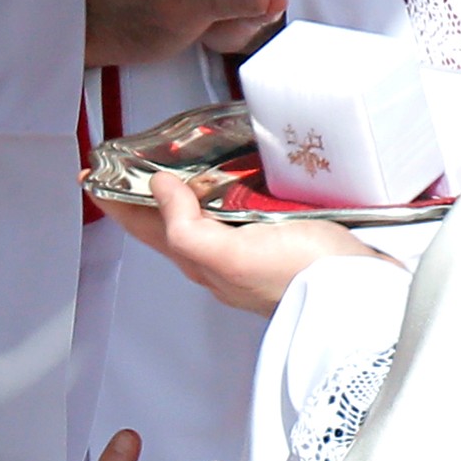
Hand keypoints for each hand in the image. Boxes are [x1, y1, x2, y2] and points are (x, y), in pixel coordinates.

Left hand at [90, 169, 396, 315]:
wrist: (369, 301)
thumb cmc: (305, 281)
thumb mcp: (232, 256)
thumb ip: (187, 228)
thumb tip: (158, 188)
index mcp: (203, 262)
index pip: (145, 226)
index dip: (116, 200)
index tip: (91, 173)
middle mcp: (224, 259)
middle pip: (172, 221)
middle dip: (148, 192)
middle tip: (129, 159)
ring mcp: (255, 251)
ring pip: (208, 215)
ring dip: (188, 190)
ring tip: (176, 160)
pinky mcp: (287, 239)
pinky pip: (245, 212)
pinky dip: (232, 191)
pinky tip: (242, 177)